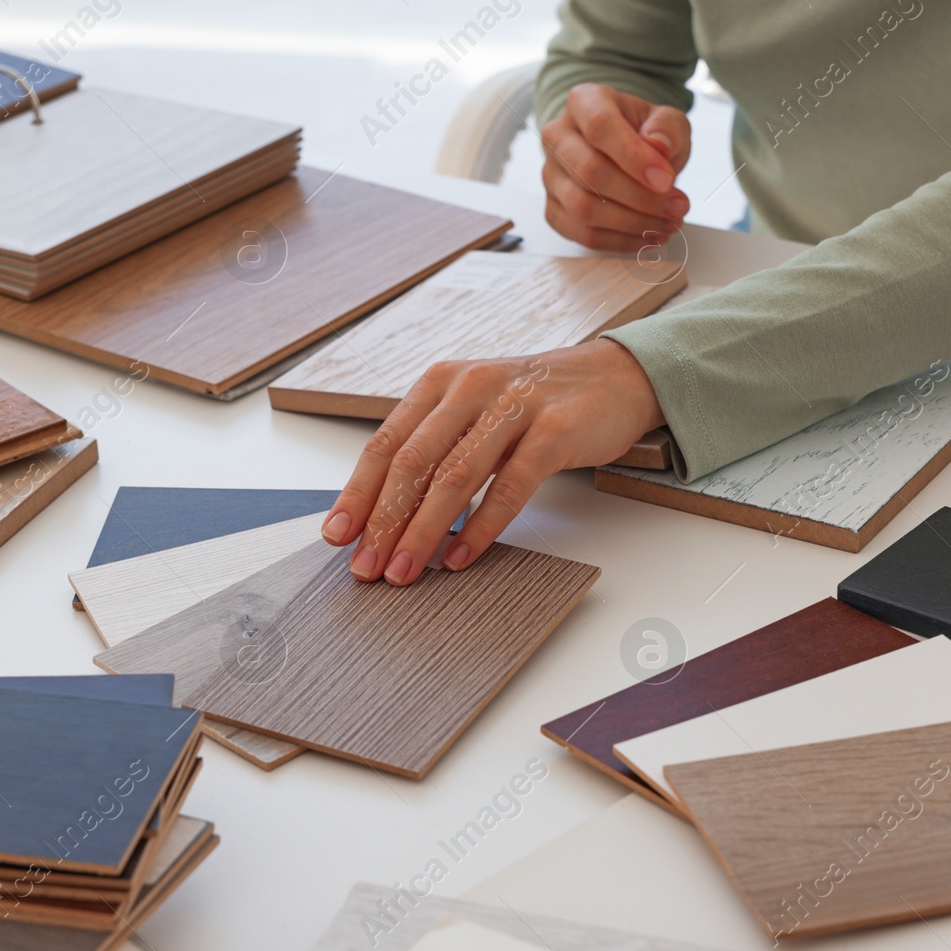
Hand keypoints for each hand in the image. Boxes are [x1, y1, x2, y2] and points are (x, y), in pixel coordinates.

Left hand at [321, 339, 664, 584]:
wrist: (613, 379)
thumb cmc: (534, 403)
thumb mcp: (473, 412)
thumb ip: (434, 449)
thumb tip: (384, 515)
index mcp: (440, 383)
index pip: (385, 443)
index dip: (358, 493)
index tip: (337, 536)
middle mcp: (470, 387)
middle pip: (413, 462)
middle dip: (383, 521)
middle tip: (366, 567)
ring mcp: (513, 406)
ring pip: (455, 476)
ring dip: (424, 531)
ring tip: (405, 571)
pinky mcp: (554, 430)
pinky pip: (510, 486)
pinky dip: (482, 527)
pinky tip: (461, 556)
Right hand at [541, 83, 691, 252]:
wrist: (624, 152)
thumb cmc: (643, 134)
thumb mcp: (666, 121)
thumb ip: (668, 128)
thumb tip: (659, 146)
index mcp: (584, 102)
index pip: (601, 127)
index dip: (634, 157)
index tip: (666, 180)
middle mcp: (558, 137)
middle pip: (590, 172)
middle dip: (640, 197)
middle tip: (676, 206)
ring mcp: (551, 175)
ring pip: (584, 209)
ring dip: (634, 223)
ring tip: (669, 223)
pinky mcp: (554, 209)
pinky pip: (582, 234)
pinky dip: (621, 241)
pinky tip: (649, 237)